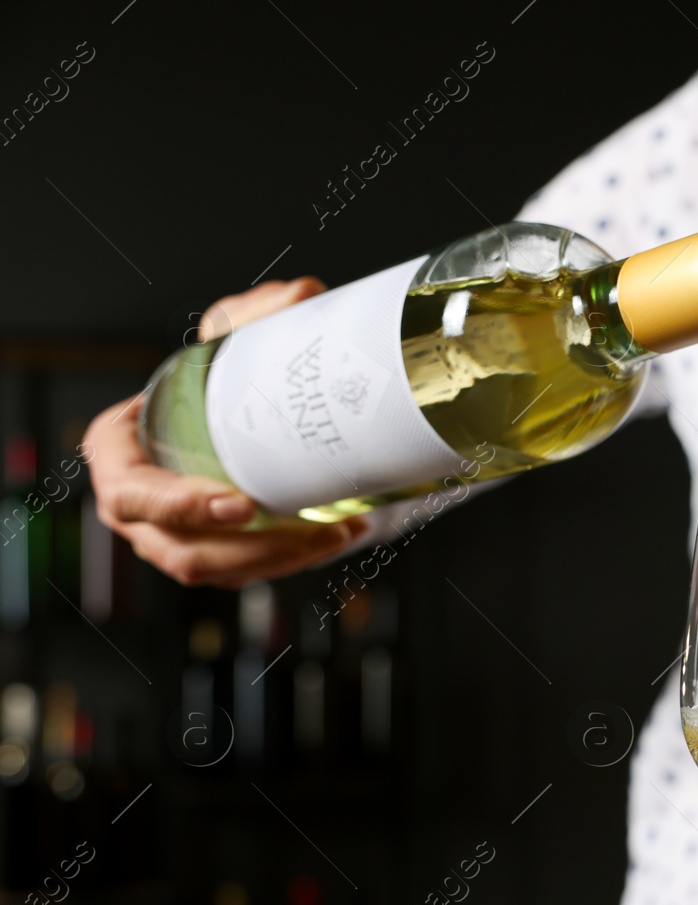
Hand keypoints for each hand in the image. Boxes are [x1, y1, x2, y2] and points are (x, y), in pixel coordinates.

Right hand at [83, 277, 368, 588]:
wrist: (228, 411)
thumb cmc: (210, 378)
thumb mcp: (224, 338)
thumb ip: (256, 314)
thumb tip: (301, 296)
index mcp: (117, 451)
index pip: (132, 491)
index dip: (178, 505)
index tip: (239, 503)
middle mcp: (136, 504)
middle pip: (178, 548)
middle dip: (248, 547)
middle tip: (308, 530)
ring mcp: (169, 536)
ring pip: (217, 569)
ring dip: (280, 560)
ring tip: (336, 533)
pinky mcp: (210, 553)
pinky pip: (243, 572)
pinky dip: (290, 561)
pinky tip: (335, 536)